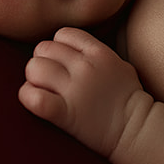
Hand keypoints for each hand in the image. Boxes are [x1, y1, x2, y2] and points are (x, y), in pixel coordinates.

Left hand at [20, 27, 145, 157]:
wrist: (136, 129)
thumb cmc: (128, 99)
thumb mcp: (119, 63)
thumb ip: (96, 51)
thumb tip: (72, 46)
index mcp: (99, 52)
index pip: (62, 34)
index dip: (57, 47)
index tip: (61, 63)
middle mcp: (86, 67)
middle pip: (43, 48)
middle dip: (42, 62)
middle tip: (49, 79)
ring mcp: (75, 90)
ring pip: (34, 68)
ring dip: (33, 79)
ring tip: (43, 90)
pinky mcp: (66, 113)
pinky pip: (33, 97)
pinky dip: (28, 97)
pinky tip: (37, 102)